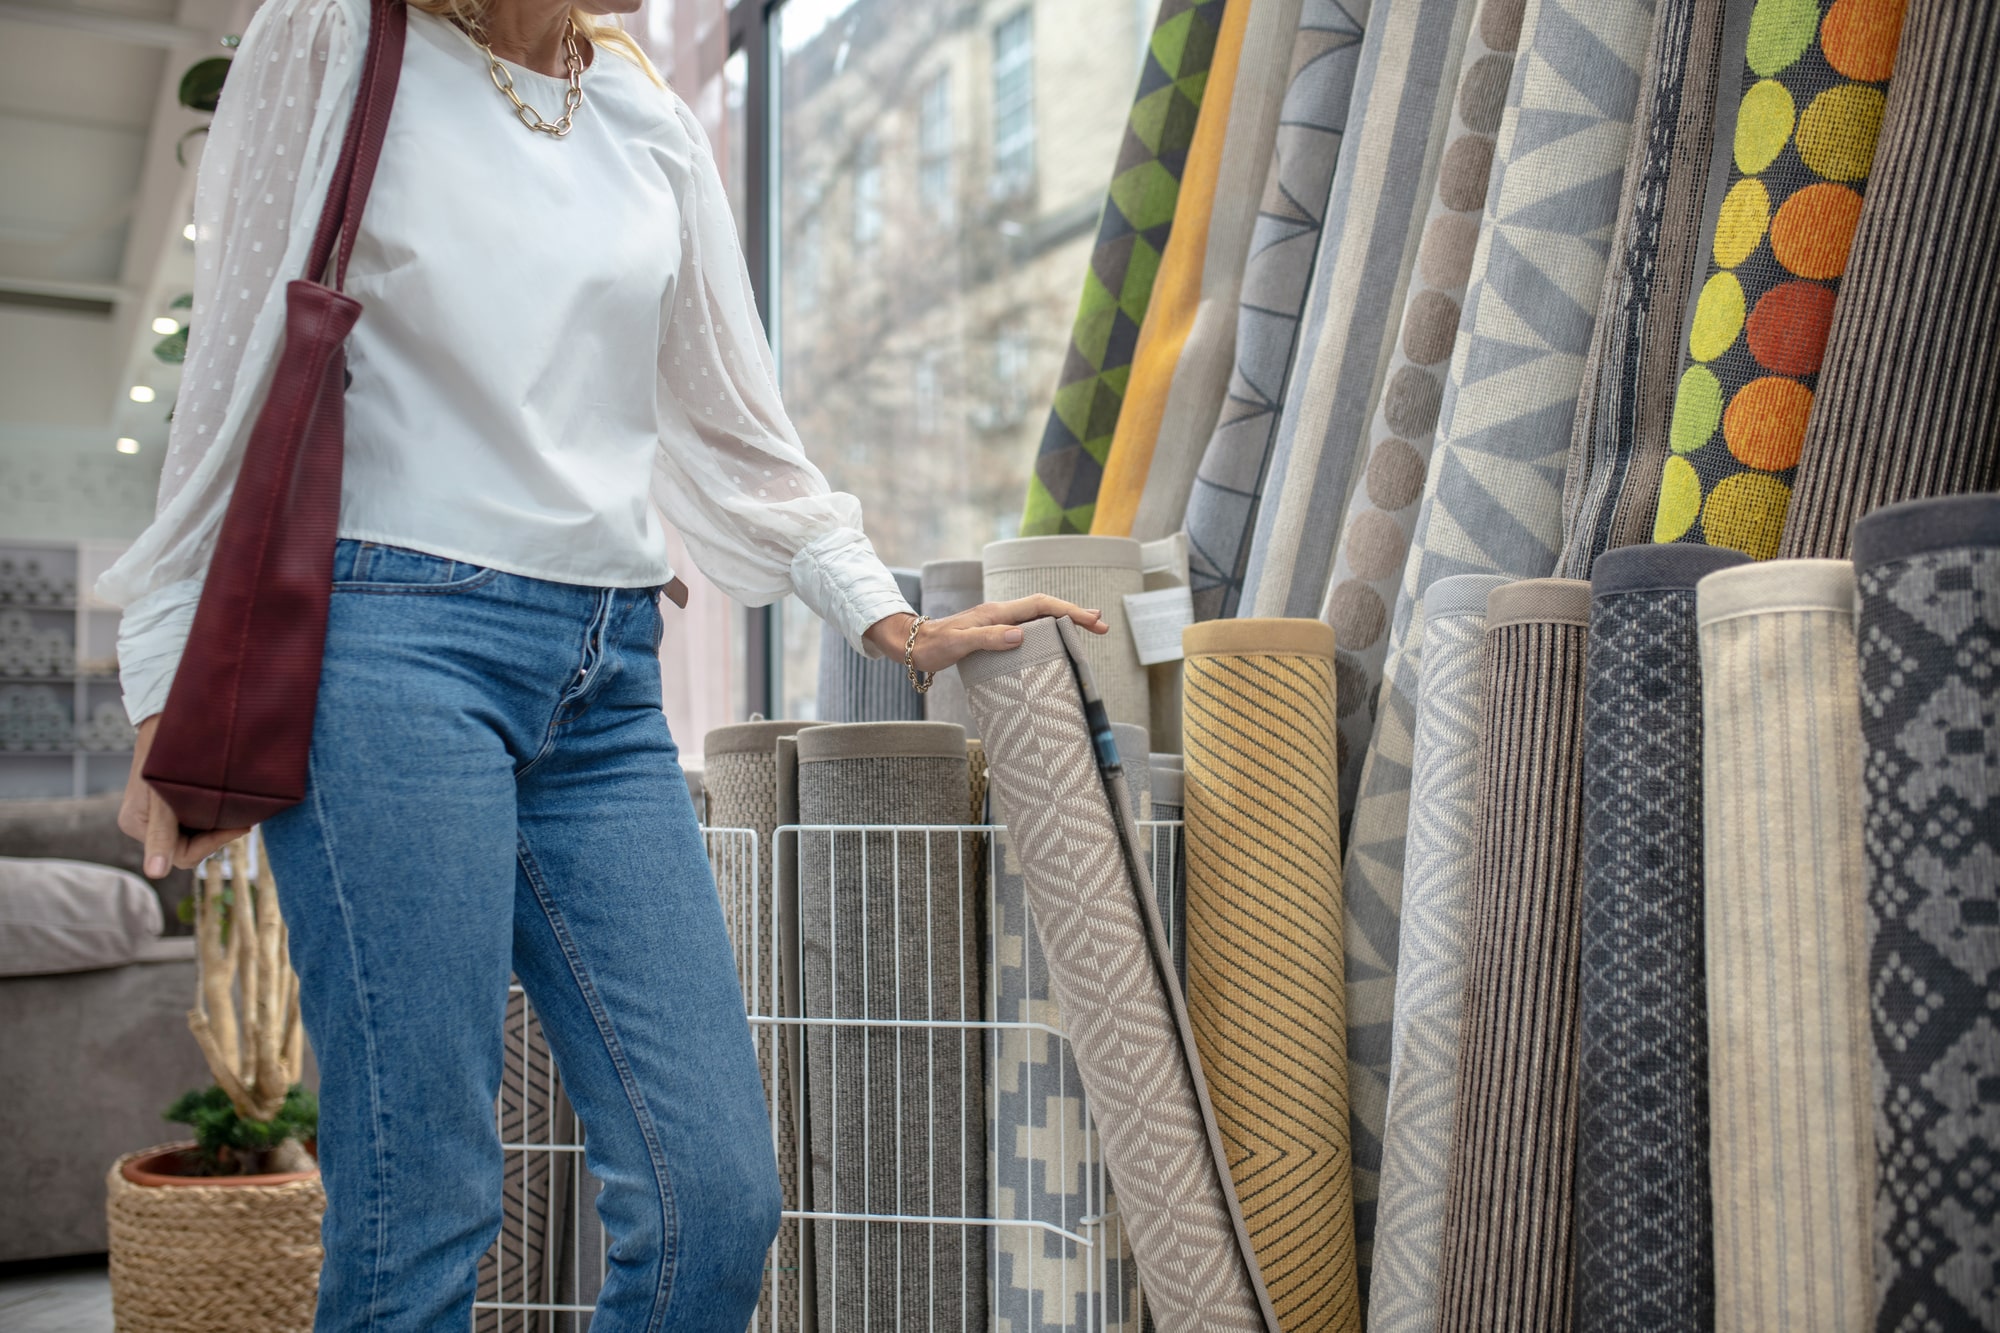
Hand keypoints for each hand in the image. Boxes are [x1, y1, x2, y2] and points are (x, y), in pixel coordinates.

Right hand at [119, 716, 252, 877]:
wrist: (167, 712)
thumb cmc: (165, 749)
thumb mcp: (164, 795)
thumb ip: (161, 835)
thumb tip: (155, 874)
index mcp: (136, 825)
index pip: (182, 855)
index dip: (213, 844)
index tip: (242, 825)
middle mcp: (144, 824)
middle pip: (189, 848)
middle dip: (218, 834)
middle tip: (245, 816)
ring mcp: (157, 814)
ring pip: (196, 834)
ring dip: (218, 824)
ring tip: (239, 806)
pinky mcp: (171, 802)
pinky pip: (197, 819)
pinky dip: (215, 813)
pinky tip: (231, 801)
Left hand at [863, 596, 1110, 673]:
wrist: (911, 645)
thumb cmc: (932, 646)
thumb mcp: (958, 645)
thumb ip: (987, 639)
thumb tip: (1020, 636)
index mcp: (996, 613)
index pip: (1040, 605)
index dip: (1067, 610)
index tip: (1091, 620)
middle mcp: (1001, 614)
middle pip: (1045, 609)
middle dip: (1074, 614)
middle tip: (1101, 626)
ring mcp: (999, 624)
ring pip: (1039, 618)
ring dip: (1063, 622)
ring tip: (1088, 630)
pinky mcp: (995, 635)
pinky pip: (1029, 630)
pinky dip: (1048, 632)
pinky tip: (1055, 643)